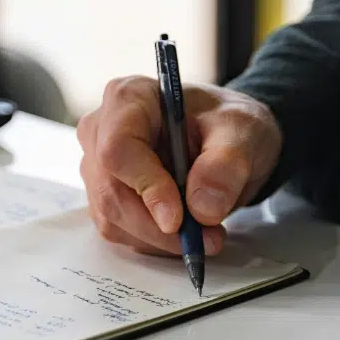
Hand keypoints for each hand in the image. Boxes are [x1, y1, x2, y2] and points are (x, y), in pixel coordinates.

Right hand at [77, 76, 281, 255]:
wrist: (223, 139)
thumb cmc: (225, 125)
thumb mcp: (243, 132)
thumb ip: (226, 164)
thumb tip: (202, 208)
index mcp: (128, 98)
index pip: (117, 148)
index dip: (145, 187)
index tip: (178, 220)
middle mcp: (100, 131)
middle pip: (110, 191)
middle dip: (157, 226)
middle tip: (206, 237)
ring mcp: (95, 166)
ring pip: (112, 218)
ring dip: (158, 238)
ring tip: (204, 232)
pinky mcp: (102, 196)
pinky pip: (118, 231)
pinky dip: (153, 241)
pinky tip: (182, 229)